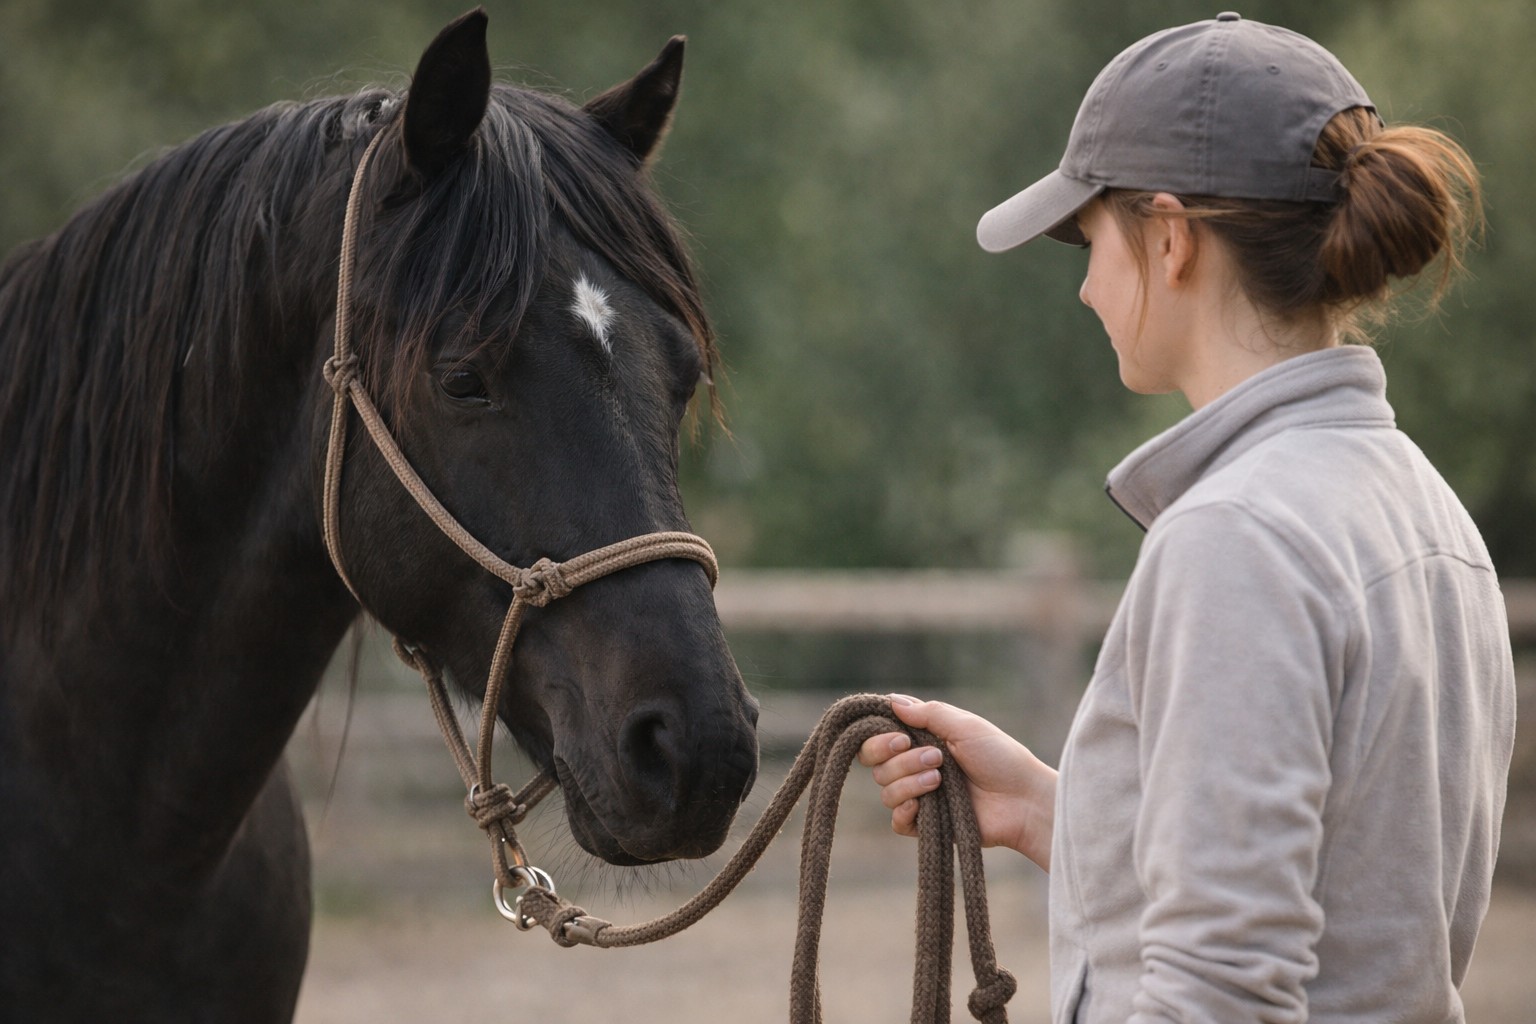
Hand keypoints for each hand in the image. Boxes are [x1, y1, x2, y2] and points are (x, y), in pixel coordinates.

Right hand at [856, 694, 1056, 871]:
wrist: (1023, 800)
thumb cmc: (1000, 757)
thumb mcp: (965, 726)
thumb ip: (928, 713)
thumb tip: (892, 702)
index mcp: (922, 740)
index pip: (879, 738)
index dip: (879, 739)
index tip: (900, 738)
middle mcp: (915, 766)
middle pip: (876, 765)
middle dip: (899, 760)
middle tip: (935, 757)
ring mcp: (920, 796)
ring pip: (886, 791)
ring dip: (909, 782)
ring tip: (941, 778)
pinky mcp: (926, 824)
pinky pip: (897, 821)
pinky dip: (904, 811)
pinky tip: (922, 804)